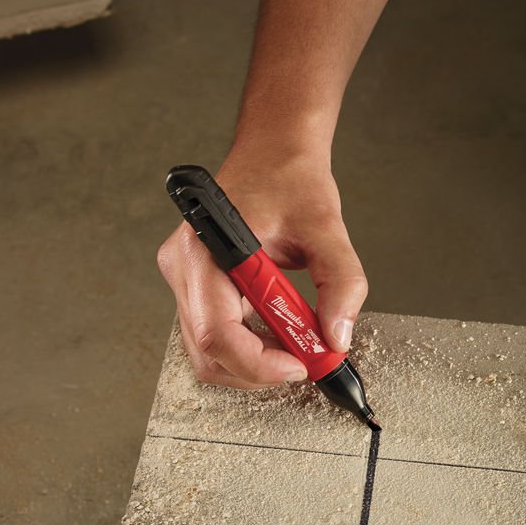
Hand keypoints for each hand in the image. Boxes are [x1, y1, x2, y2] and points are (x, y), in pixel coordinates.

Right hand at [156, 148, 367, 388]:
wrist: (272, 154)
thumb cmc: (289, 180)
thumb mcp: (327, 230)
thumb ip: (341, 284)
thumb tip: (337, 338)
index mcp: (206, 251)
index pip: (217, 333)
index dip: (259, 363)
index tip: (300, 365)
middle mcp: (184, 269)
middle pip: (209, 354)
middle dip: (261, 369)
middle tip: (307, 359)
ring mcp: (185, 280)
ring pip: (210, 354)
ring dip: (257, 361)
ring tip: (298, 340)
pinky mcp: (195, 289)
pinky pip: (216, 337)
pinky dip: (251, 347)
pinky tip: (279, 330)